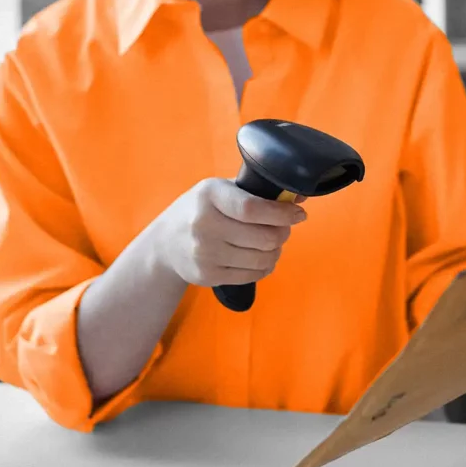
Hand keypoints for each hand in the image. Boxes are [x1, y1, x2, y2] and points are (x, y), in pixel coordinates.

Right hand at [151, 178, 306, 286]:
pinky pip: (253, 275)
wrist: (165, 243)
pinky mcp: (208, 275)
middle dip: (283, 233)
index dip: (282, 213)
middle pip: (264, 237)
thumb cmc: (202, 210)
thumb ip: (258, 192)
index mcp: (210, 195)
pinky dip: (265, 267)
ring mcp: (205, 253)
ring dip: (276, 251)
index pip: (253, 209)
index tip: (298, 214)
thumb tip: (299, 196)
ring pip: (262, 259)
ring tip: (271, 243)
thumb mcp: (222, 191)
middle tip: (283, 229)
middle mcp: (204, 224)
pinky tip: (261, 257)